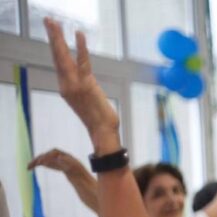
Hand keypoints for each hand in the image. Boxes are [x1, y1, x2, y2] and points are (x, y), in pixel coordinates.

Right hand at [28, 148, 84, 173]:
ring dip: (33, 163)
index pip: (51, 153)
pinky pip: (39, 163)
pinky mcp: (46, 162)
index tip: (43, 162)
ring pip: (39, 159)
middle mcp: (52, 153)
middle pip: (44, 155)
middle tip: (34, 164)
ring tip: (28, 167)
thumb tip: (58, 157)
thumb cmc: (74, 166)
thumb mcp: (72, 163)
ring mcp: (48, 157)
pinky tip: (29, 169)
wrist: (72, 168)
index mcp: (58, 152)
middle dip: (38, 159)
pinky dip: (34, 165)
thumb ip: (65, 160)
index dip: (47, 157)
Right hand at [43, 19, 119, 147]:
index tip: (54, 32)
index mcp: (65, 87)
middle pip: (56, 56)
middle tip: (48, 21)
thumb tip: (86, 81)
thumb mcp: (88, 100)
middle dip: (52, 37)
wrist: (103, 131)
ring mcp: (74, 84)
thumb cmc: (99, 117)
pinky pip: (83, 62)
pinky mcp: (86, 84)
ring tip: (54, 23)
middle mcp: (66, 84)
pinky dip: (81, 47)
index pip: (58, 63)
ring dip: (58, 38)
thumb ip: (83, 87)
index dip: (55, 47)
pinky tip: (79, 34)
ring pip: (63, 57)